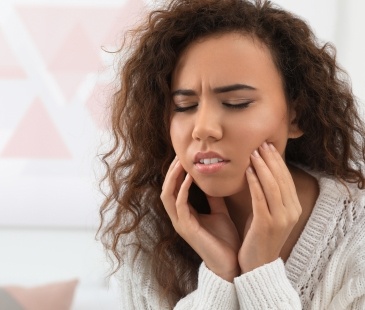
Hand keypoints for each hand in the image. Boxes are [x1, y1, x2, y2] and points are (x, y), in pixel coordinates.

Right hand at [160, 157, 240, 281]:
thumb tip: (214, 180)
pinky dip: (183, 189)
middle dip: (171, 171)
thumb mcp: (219, 212)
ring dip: (173, 177)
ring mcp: (181, 223)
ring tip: (181, 162)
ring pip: (167, 195)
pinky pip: (180, 205)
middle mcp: (179, 217)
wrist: (231, 263)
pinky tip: (191, 178)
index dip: (176, 173)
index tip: (184, 157)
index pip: (174, 189)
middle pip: (166, 189)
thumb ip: (214, 198)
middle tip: (179, 155)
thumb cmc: (225, 239)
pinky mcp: (187, 229)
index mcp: (185, 214)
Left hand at [238, 142, 301, 272]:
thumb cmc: (259, 236)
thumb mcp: (268, 213)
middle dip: (270, 159)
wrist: (257, 265)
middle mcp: (291, 212)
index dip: (277, 161)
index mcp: (293, 208)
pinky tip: (248, 171)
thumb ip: (268, 195)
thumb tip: (260, 171)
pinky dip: (255, 183)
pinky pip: (260, 198)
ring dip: (262, 167)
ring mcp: (281, 219)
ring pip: (272, 186)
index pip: (286, 178)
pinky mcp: (267, 224)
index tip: (267, 146)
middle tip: (260, 144)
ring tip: (253, 153)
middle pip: (281, 179)